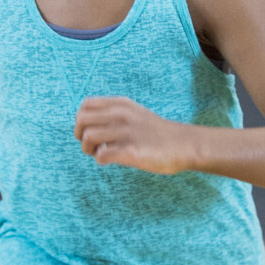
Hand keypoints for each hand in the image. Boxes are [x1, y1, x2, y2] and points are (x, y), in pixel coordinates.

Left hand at [74, 97, 194, 174]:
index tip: (91, 131)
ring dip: (89, 150)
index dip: (82, 121)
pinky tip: (112, 160)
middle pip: (81, 121)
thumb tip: (88, 124)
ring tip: (102, 154)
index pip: (85, 106)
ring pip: (88, 138)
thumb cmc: (157, 133)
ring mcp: (125, 132)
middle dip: (81, 136)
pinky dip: (101, 160)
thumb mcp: (135, 113)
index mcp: (121, 104)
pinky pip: (101, 156)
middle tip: (93, 146)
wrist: (184, 144)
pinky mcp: (130, 151)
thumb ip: (113, 113)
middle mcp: (121, 115)